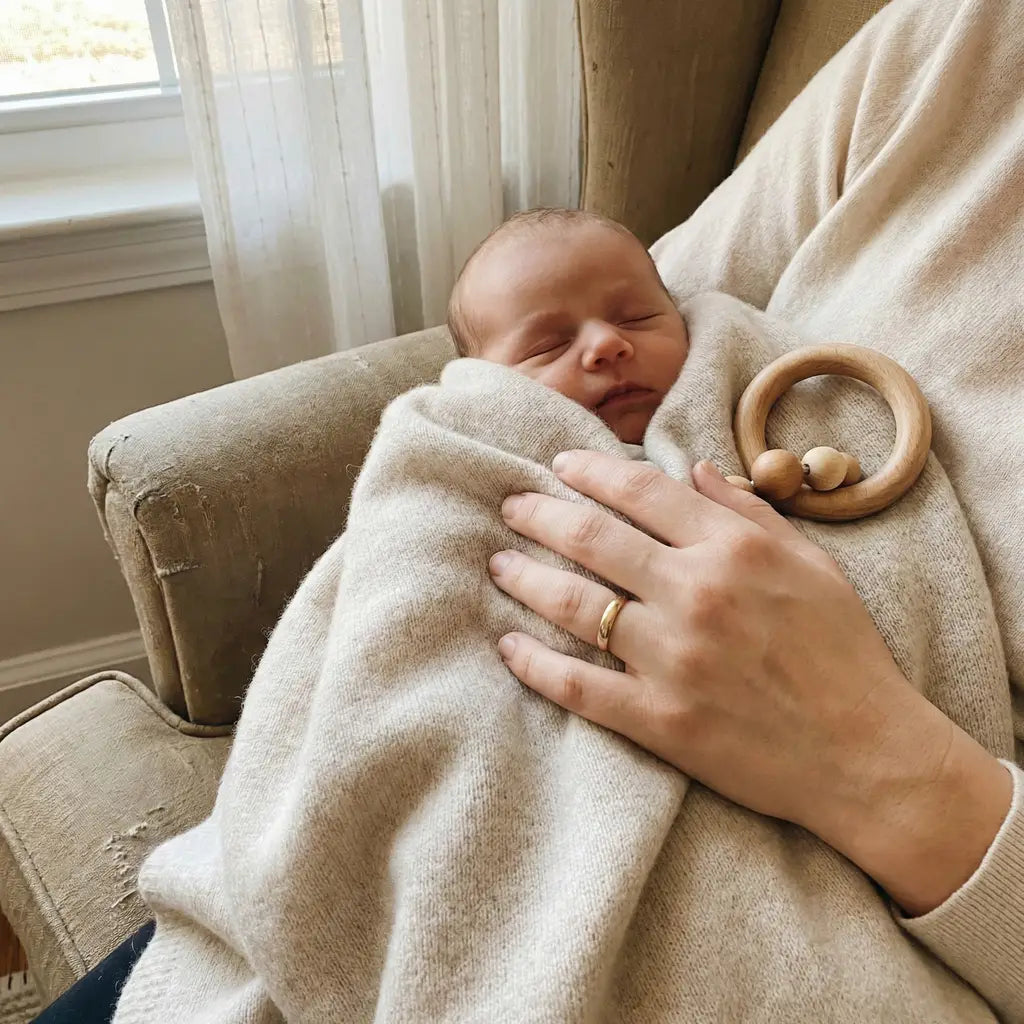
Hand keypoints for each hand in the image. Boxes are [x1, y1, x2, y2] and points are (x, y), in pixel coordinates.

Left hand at [489, 451, 1012, 914]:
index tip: (558, 464)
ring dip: (524, 577)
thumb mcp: (811, 563)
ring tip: (498, 563)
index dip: (589, 470)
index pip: (639, 489)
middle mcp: (695, 594)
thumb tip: (696, 468)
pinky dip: (534, 664)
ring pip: (572, 603)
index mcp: (732, 549)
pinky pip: (577, 686)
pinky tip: (507, 646)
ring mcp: (671, 659)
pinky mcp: (658, 719)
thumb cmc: (844, 652)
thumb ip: (749, 511)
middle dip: (539, 513)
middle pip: (590, 537)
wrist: (866, 755)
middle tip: (510, 506)